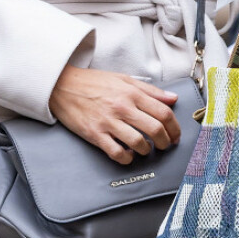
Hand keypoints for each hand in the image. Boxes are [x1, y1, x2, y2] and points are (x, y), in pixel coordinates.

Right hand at [48, 66, 180, 164]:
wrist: (62, 85)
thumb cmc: (93, 82)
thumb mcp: (124, 79)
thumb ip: (150, 90)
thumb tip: (172, 99)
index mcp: (132, 93)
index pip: (163, 113)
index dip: (175, 127)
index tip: (175, 135)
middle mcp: (122, 107)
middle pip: (155, 129)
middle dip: (166, 141)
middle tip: (165, 145)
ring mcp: (108, 122)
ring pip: (138, 143)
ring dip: (147, 150)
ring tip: (146, 149)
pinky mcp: (95, 134)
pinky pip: (116, 152)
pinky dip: (126, 157)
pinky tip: (128, 155)